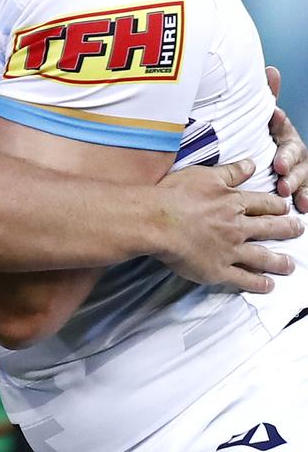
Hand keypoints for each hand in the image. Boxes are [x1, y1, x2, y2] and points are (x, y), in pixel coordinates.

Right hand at [157, 159, 302, 292]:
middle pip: (268, 228)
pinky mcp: (218, 269)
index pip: (261, 203)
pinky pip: (243, 278)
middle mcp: (236, 227)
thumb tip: (250, 165)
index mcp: (232, 202)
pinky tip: (268, 285)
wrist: (157, 221)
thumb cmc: (175, 194)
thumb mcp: (204, 175)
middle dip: (286, 229)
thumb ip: (230, 172)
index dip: (276, 205)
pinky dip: (257, 283)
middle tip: (298, 230)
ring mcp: (229, 250)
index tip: (285, 208)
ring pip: (261, 256)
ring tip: (290, 265)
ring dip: (278, 261)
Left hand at [266, 66, 307, 211]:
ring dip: (295, 182)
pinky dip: (306, 199)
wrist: (273, 164)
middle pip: (294, 152)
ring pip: (302, 174)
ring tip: (284, 190)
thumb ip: (268, 97)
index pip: (282, 124)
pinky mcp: (303, 186)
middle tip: (277, 167)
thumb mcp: (265, 120)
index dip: (278, 121)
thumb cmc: (267, 138)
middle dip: (287, 159)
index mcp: (283, 131)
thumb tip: (272, 70)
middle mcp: (295, 149)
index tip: (274, 115)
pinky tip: (303, 205)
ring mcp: (301, 168)